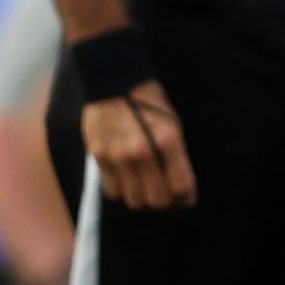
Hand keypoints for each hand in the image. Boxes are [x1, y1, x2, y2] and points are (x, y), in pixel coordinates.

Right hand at [83, 84, 197, 209]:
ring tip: (145, 189)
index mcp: (168, 140)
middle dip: (165, 202)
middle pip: (157, 199)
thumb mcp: (173, 124)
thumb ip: (175, 154)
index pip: (181, 185)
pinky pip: (111, 190)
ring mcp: (117, 156)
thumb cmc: (150, 102)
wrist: (113, 82)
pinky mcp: (98, 157)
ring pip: (133, 200)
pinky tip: (126, 181)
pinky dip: (121, 190)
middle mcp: (142, 152)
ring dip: (141, 199)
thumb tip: (179, 184)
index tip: (186, 200)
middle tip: (166, 197)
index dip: (186, 199)